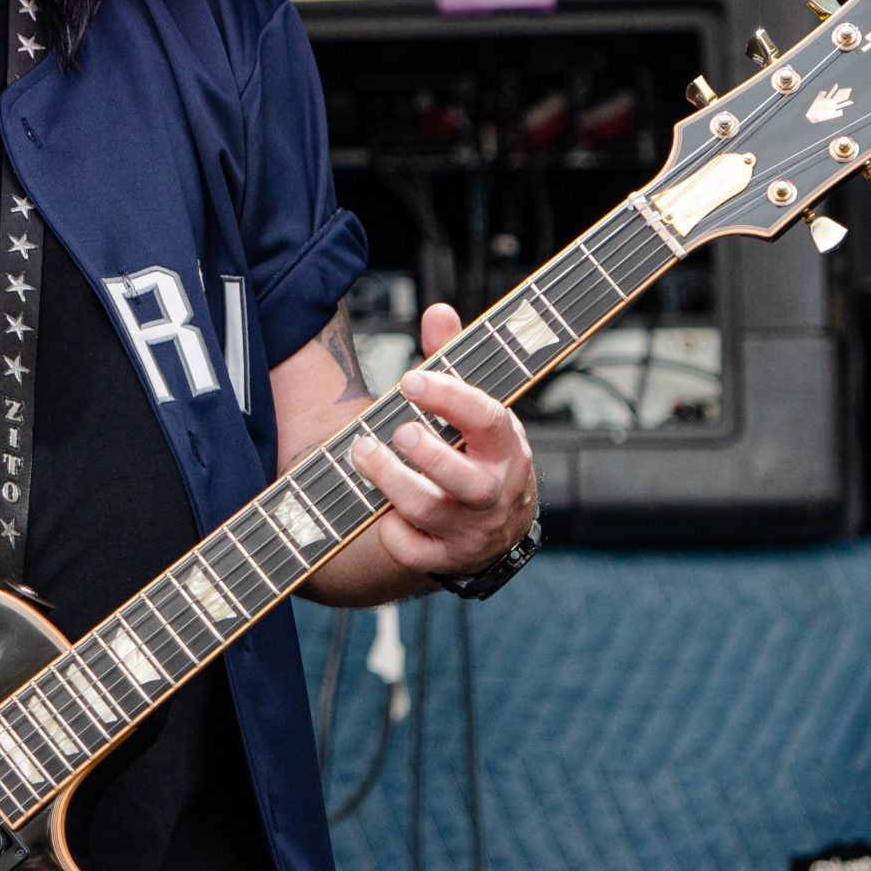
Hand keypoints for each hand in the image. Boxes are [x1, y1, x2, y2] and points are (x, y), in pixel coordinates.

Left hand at [348, 303, 537, 581]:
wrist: (496, 526)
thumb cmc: (477, 451)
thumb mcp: (475, 407)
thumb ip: (454, 359)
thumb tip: (438, 311)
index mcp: (506, 448)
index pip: (489, 420)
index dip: (450, 397)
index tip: (411, 379)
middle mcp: (494, 493)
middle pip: (464, 480)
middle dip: (423, 452)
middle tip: (394, 429)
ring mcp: (471, 531)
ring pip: (429, 511)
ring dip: (389, 480)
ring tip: (363, 452)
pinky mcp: (445, 560)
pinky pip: (412, 550)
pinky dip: (390, 530)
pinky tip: (380, 506)